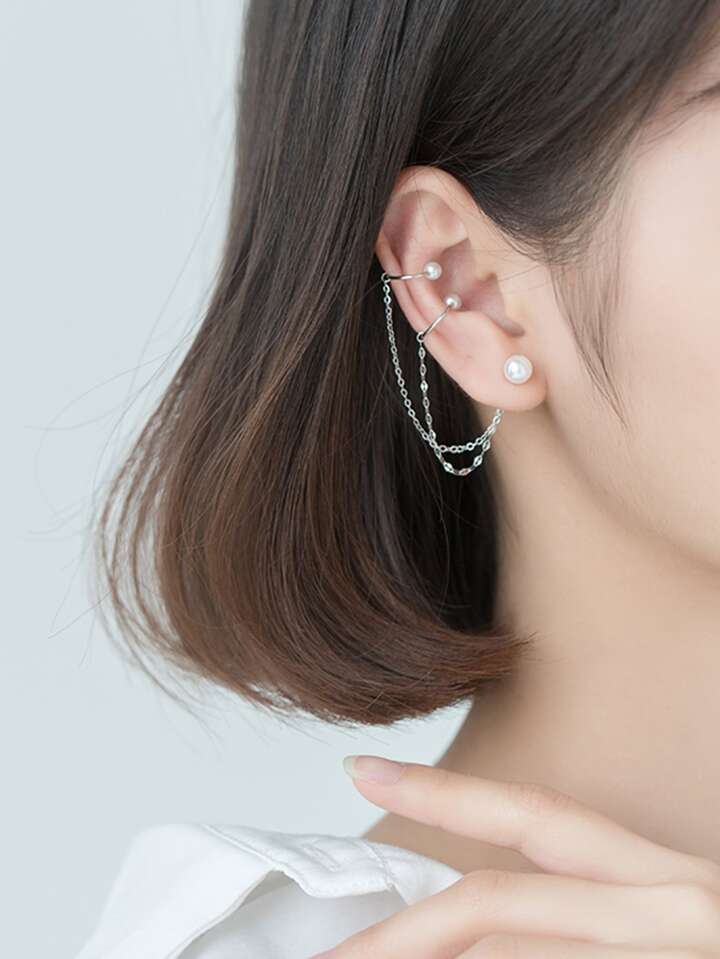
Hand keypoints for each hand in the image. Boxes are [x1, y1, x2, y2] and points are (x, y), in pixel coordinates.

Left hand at [312, 756, 719, 956]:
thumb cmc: (715, 946)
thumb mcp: (676, 924)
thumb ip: (588, 916)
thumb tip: (478, 923)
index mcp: (671, 885)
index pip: (539, 819)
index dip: (445, 791)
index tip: (360, 769)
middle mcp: (674, 917)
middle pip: (499, 907)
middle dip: (402, 933)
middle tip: (331, 957)